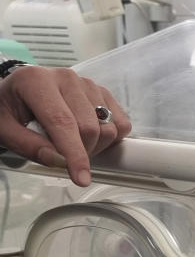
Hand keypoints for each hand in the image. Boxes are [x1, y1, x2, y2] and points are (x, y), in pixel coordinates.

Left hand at [0, 66, 131, 185]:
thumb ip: (29, 146)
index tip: (81, 179)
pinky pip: (121, 123)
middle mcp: (66, 77)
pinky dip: (111, 137)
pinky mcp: (102, 92)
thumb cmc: (8, 110)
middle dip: (82, 152)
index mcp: (36, 81)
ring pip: (108, 127)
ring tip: (73, 143)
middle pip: (89, 127)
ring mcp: (87, 83)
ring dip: (96, 146)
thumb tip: (60, 161)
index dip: (74, 154)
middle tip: (64, 157)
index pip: (63, 122)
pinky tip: (91, 137)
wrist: (17, 92)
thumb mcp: (4, 130)